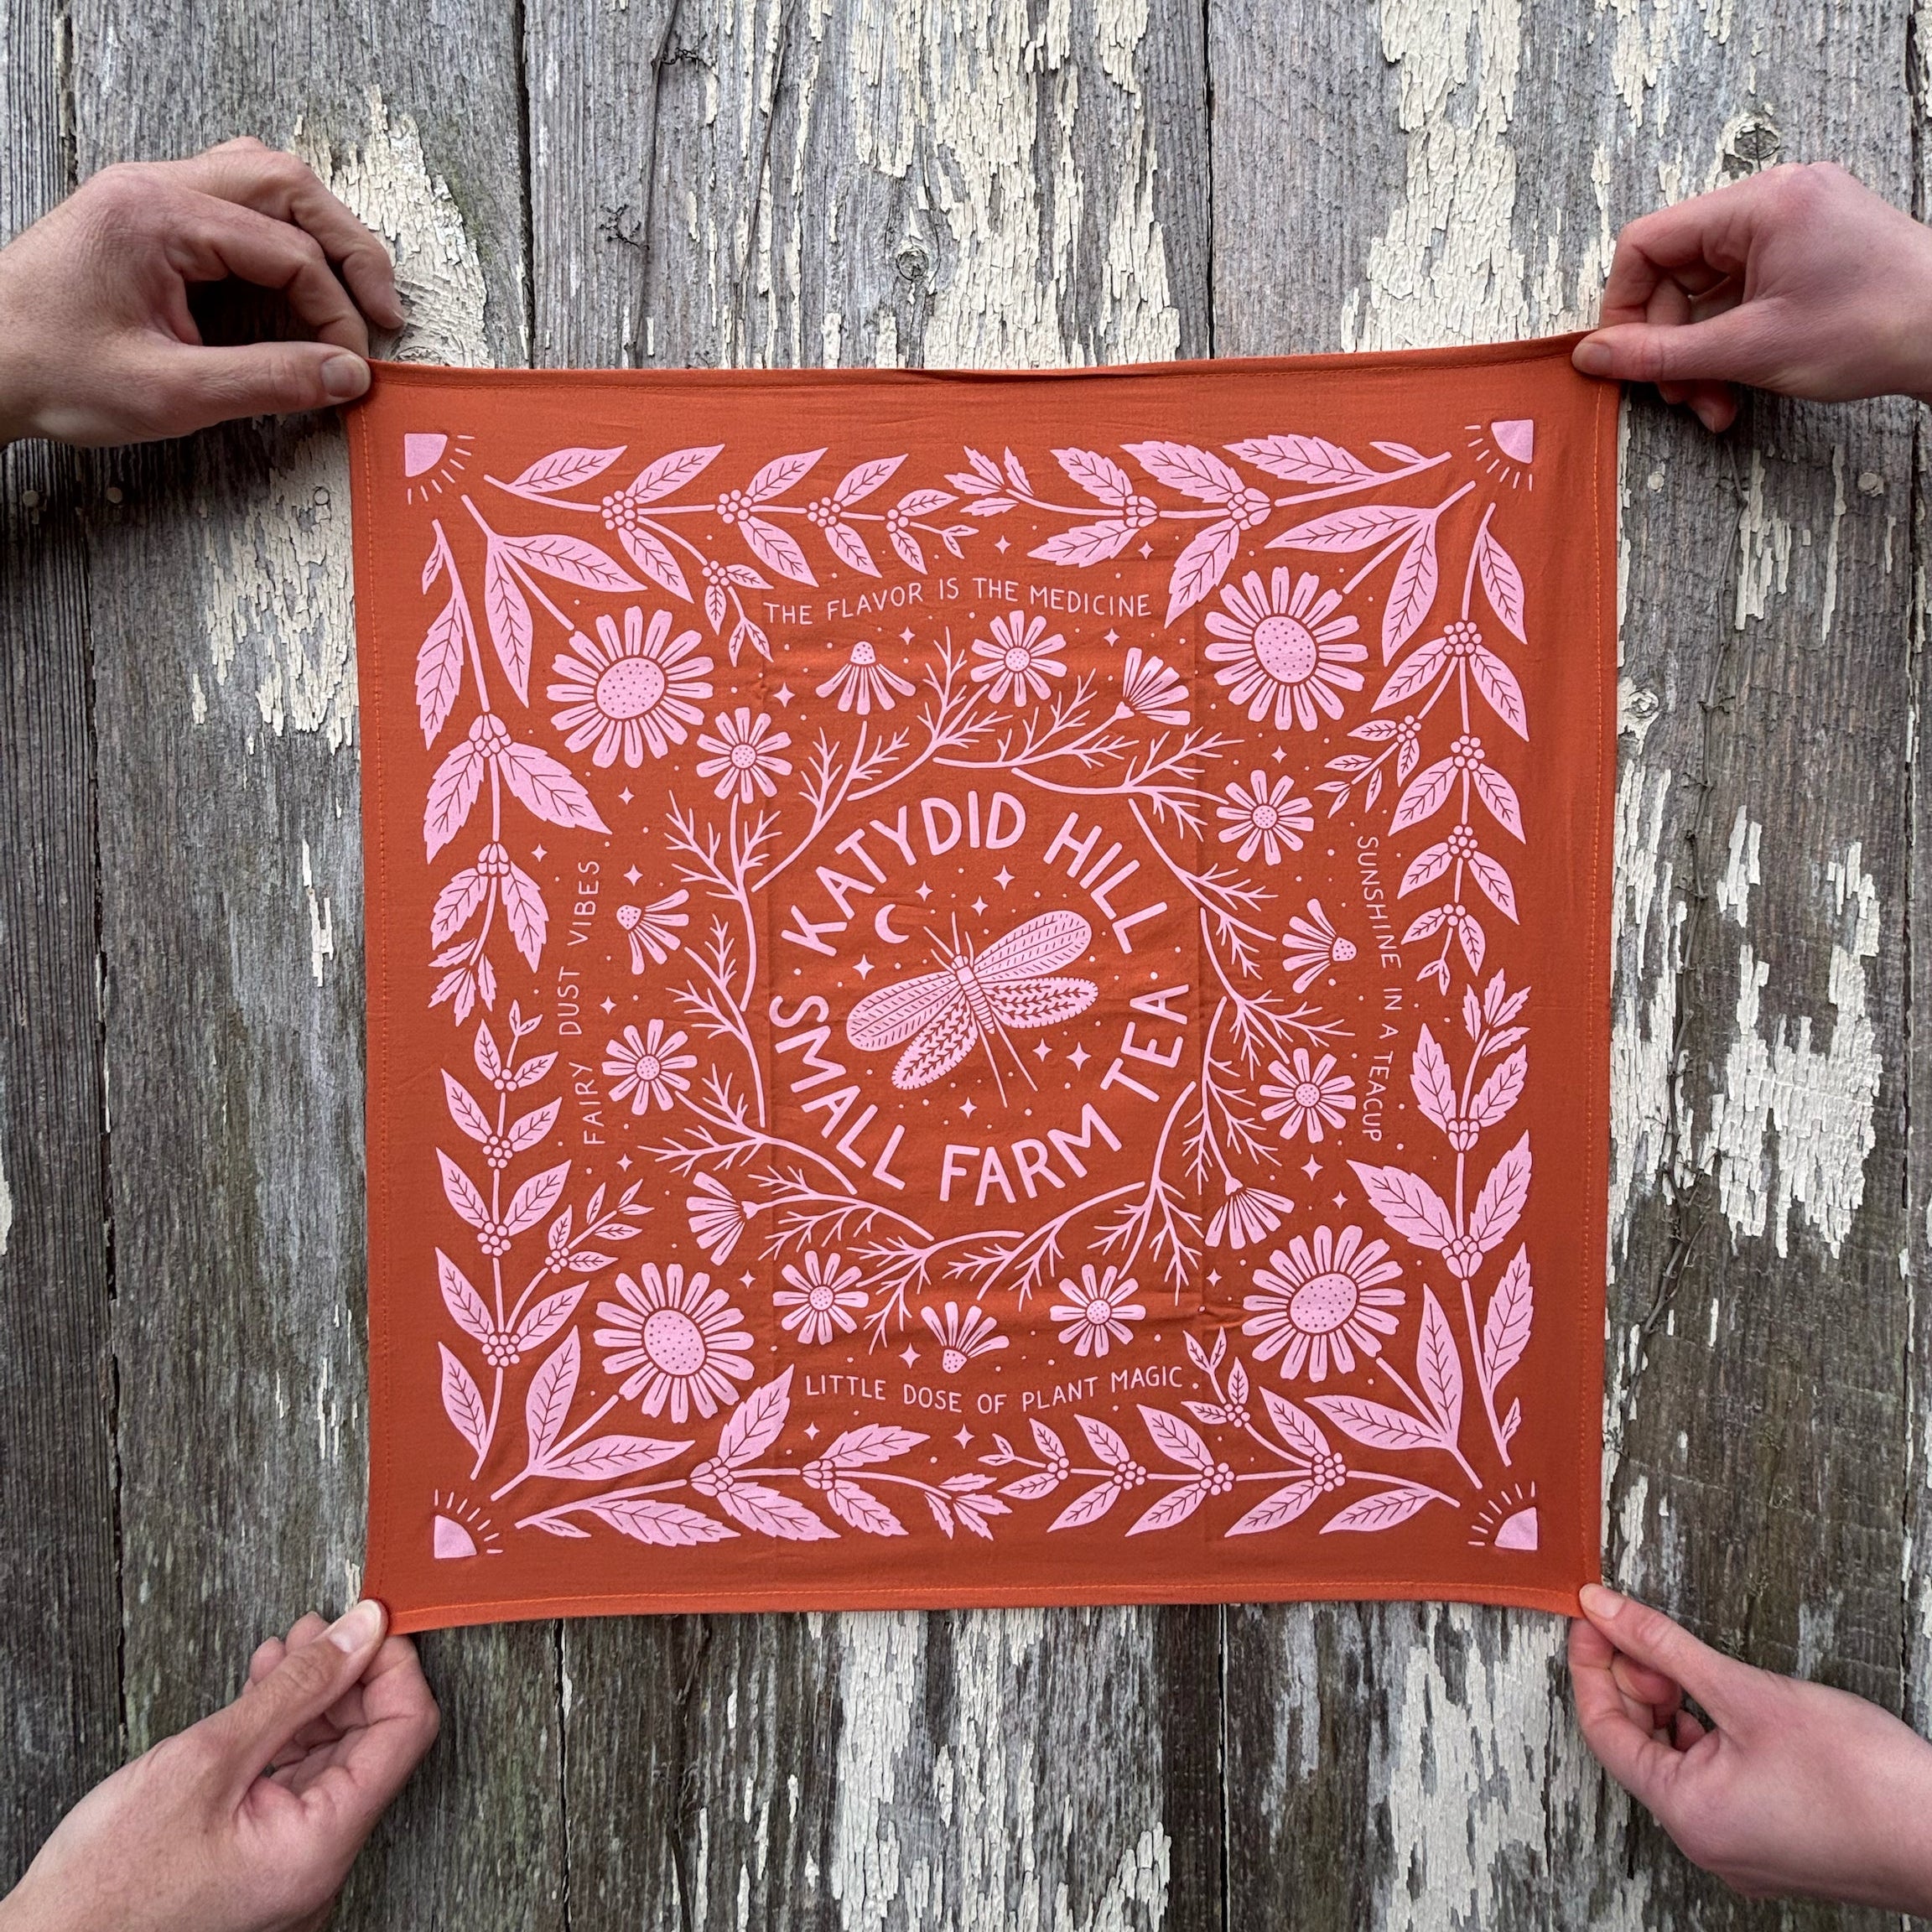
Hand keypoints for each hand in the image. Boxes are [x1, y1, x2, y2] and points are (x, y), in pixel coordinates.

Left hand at [0, 137, 404, 447]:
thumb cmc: (49, 370)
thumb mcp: (170, 392)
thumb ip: (268, 381)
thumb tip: (344, 376)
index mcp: (157, 216)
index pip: (287, 248)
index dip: (336, 311)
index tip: (351, 367)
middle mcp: (155, 186)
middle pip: (287, 186)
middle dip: (348, 250)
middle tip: (384, 311)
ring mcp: (150, 193)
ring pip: (264, 179)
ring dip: (318, 231)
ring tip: (351, 290)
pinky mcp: (148, 216)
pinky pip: (234, 199)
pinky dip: (280, 232)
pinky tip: (296, 275)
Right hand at [0, 1600, 438, 1931]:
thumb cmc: (108, 1881)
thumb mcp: (208, 1759)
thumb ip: (297, 1688)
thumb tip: (361, 1632)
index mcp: (322, 1846)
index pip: (405, 1732)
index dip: (393, 1666)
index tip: (371, 1622)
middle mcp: (319, 1863)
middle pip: (372, 1743)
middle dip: (349, 1674)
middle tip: (320, 1627)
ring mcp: (291, 1865)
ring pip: (332, 1758)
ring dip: (315, 1696)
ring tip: (288, 1650)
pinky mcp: (261, 1860)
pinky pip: (296, 1783)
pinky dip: (287, 1732)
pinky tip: (265, 1693)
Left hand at [1569, 1583, 1931, 1911]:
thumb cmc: (1862, 1779)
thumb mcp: (1747, 1693)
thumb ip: (1664, 1648)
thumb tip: (1604, 1610)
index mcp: (1687, 1813)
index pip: (1603, 1729)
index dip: (1591, 1664)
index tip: (1594, 1617)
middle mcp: (1704, 1841)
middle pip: (1636, 1747)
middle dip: (1632, 1682)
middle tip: (1643, 1633)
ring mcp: (1739, 1847)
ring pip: (1676, 1764)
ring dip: (1669, 1707)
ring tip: (1685, 1664)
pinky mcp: (1770, 1842)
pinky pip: (1713, 1782)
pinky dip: (1705, 1737)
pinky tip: (1722, 1703)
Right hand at [1572, 161, 1931, 429]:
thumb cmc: (1874, 327)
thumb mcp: (1750, 349)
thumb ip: (1660, 355)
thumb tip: (1591, 355)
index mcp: (1760, 204)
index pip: (1648, 243)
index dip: (1623, 307)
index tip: (1622, 359)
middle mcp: (1774, 200)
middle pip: (1676, 274)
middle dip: (1670, 345)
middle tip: (1681, 395)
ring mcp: (1793, 224)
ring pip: (1707, 293)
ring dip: (1700, 355)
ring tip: (1716, 402)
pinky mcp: (1807, 250)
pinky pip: (1741, 293)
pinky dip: (1731, 341)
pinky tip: (1739, 381)